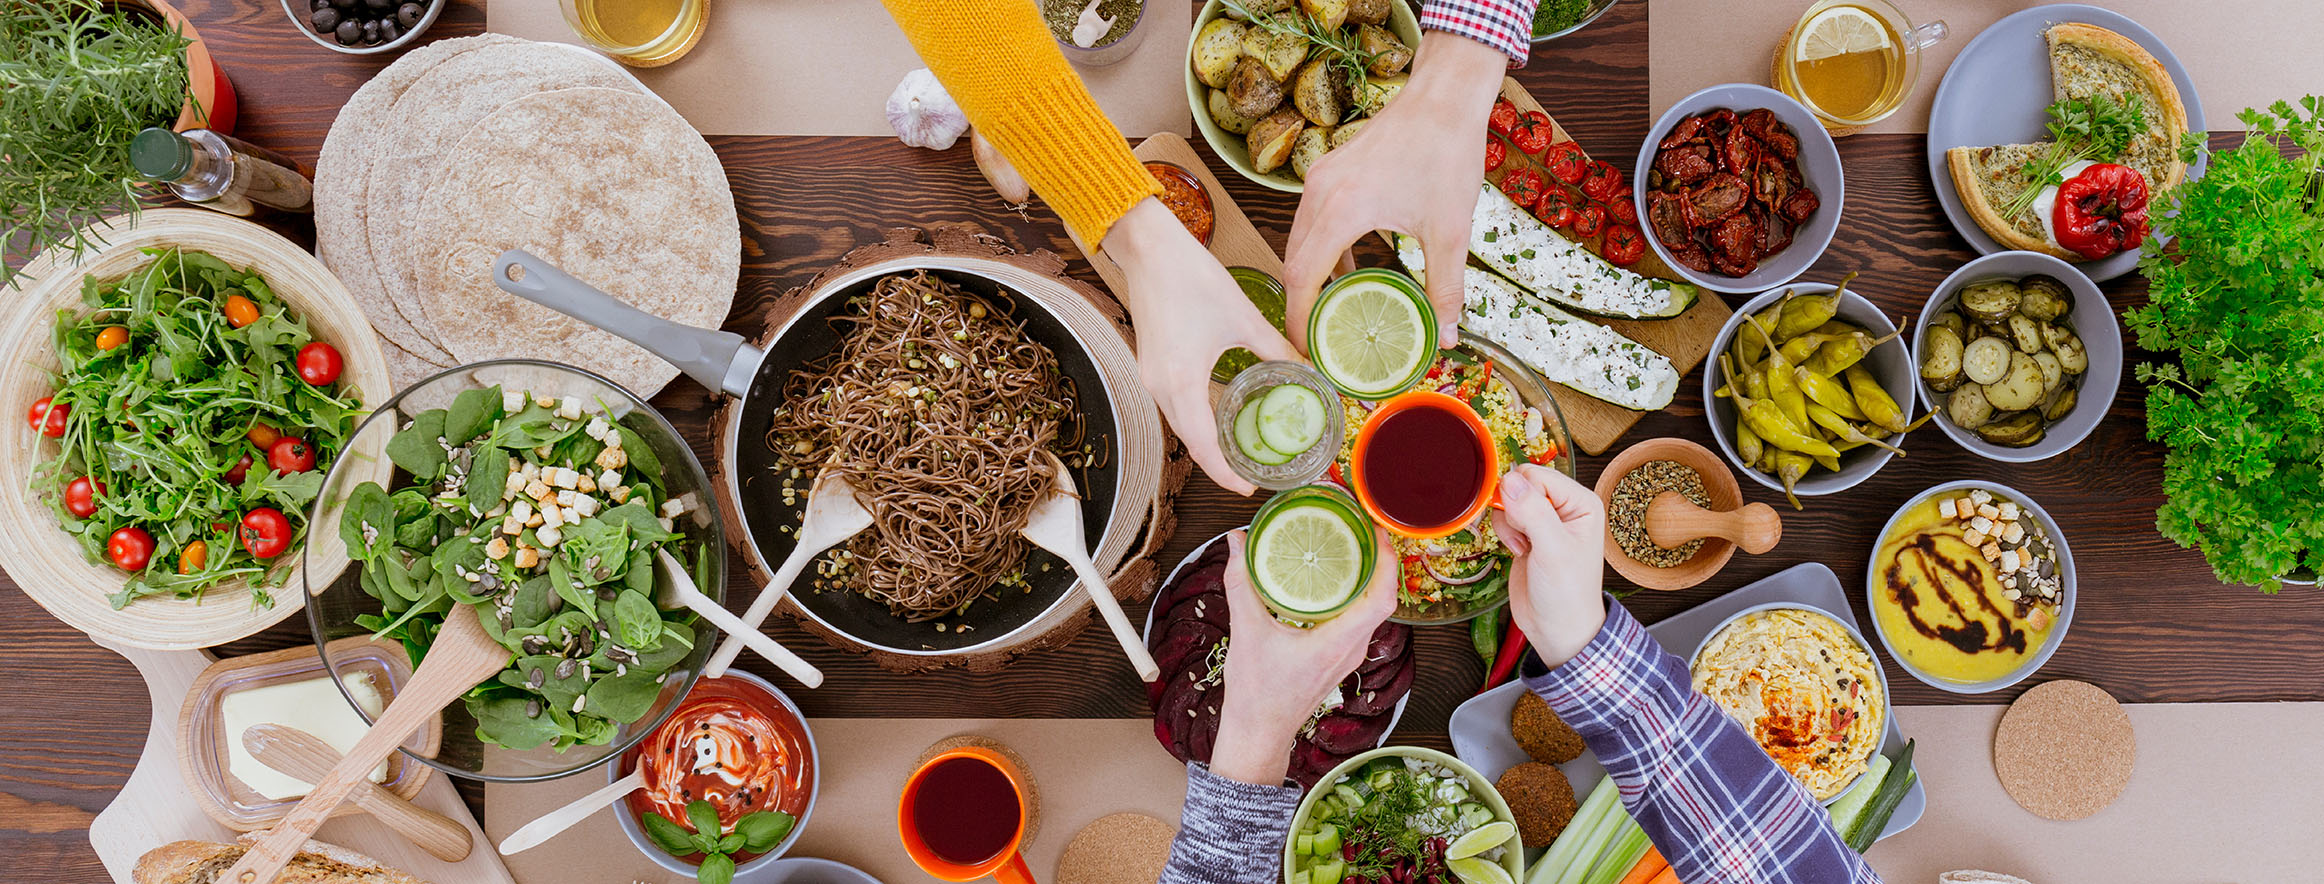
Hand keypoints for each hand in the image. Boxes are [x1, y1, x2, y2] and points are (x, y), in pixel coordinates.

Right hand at [1101, 199, 1299, 494]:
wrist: (1147, 247)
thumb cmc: (1191, 276)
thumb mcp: (1243, 317)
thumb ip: (1276, 349)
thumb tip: (1308, 370)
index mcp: (1181, 381)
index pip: (1203, 446)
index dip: (1225, 472)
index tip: (1249, 487)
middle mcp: (1159, 386)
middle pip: (1190, 440)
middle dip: (1219, 462)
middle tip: (1253, 472)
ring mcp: (1150, 376)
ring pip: (1181, 423)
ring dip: (1207, 440)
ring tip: (1241, 449)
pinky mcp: (1150, 363)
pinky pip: (1175, 404)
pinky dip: (1197, 417)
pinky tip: (1222, 413)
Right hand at [1206, 527, 1398, 784]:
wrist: (1258, 734)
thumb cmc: (1256, 694)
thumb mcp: (1245, 631)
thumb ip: (1241, 582)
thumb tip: (1236, 541)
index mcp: (1337, 642)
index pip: (1381, 597)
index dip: (1387, 561)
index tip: (1377, 531)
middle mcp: (1352, 649)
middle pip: (1382, 598)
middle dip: (1379, 560)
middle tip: (1362, 528)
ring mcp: (1349, 655)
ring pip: (1372, 610)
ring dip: (1368, 578)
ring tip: (1352, 546)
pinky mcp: (1340, 658)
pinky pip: (1358, 620)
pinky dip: (1354, 595)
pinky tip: (1334, 581)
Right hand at [1282, 32, 1508, 350]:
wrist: (1444, 96)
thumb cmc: (1446, 153)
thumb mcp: (1450, 231)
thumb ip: (1445, 287)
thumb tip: (1449, 335)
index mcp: (1343, 210)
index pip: (1303, 278)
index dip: (1299, 320)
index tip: (1305, 352)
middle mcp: (1320, 193)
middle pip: (1292, 262)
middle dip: (1300, 305)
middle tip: (1316, 342)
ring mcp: (1320, 178)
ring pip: (1298, 241)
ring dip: (1309, 277)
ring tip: (1328, 312)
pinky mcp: (1329, 171)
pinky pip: (1311, 221)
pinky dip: (1319, 250)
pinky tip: (1345, 269)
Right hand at [1491, 464, 1607, 668]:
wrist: (1557, 628)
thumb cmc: (1567, 593)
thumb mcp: (1553, 550)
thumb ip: (1533, 512)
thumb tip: (1509, 479)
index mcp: (1581, 503)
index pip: (1538, 475)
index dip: (1522, 494)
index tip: (1522, 521)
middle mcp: (1564, 507)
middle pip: (1521, 484)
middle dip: (1513, 509)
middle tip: (1525, 536)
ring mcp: (1545, 520)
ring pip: (1509, 500)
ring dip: (1508, 523)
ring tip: (1524, 547)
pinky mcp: (1528, 533)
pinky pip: (1505, 517)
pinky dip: (1505, 533)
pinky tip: (1519, 552)